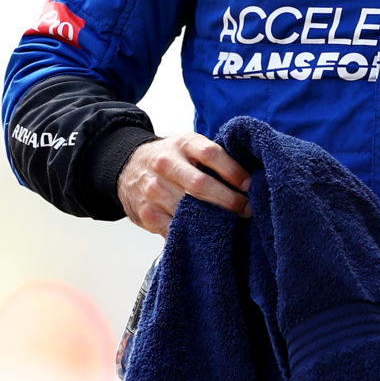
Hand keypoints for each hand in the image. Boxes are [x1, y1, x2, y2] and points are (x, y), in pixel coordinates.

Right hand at [118, 133, 249, 235]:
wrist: (129, 167)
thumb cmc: (172, 158)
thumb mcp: (189, 146)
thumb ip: (213, 156)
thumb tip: (250, 174)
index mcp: (183, 144)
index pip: (211, 154)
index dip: (233, 171)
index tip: (250, 186)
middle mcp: (166, 164)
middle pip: (200, 184)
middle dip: (229, 200)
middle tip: (247, 209)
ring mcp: (154, 190)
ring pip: (187, 209)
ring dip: (213, 220)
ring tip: (233, 225)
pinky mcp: (147, 213)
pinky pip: (173, 229)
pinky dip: (192, 235)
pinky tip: (208, 236)